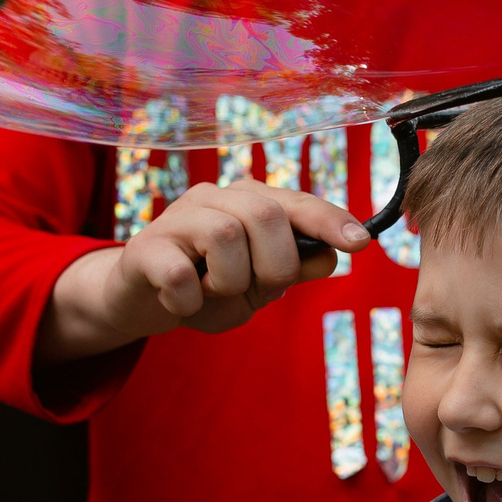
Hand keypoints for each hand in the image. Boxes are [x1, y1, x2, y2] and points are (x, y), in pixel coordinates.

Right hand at [40, 181, 371, 362]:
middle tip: (260, 289)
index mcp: (246, 201)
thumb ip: (293, 268)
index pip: (296, 202)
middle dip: (276, 263)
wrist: (139, 300)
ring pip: (224, 234)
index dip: (330, 220)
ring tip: (215, 292)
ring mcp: (176, 218)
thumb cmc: (205, 286)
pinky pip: (179, 272)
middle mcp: (213, 198)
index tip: (361, 243)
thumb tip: (333, 255)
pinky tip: (185, 304)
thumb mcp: (257, 283)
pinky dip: (190, 300)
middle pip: (264, 213)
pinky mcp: (144, 248)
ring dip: (230, 281)